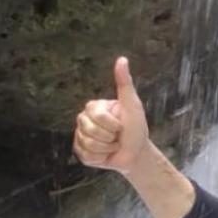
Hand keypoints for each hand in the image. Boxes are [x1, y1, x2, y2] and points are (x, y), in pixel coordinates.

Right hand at [73, 56, 151, 173]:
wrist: (136, 153)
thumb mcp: (132, 105)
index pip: (97, 116)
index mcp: (93, 107)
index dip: (113, 125)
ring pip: (88, 144)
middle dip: (110, 137)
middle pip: (90, 131)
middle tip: (117, 136)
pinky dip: (100, 158)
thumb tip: (122, 59)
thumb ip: (125, 83)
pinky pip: (86, 156)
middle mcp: (83, 120)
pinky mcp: (81, 152)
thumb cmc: (135, 128)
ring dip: (107, 148)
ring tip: (113, 145)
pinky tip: (106, 154)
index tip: (121, 125)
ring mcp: (80, 136)